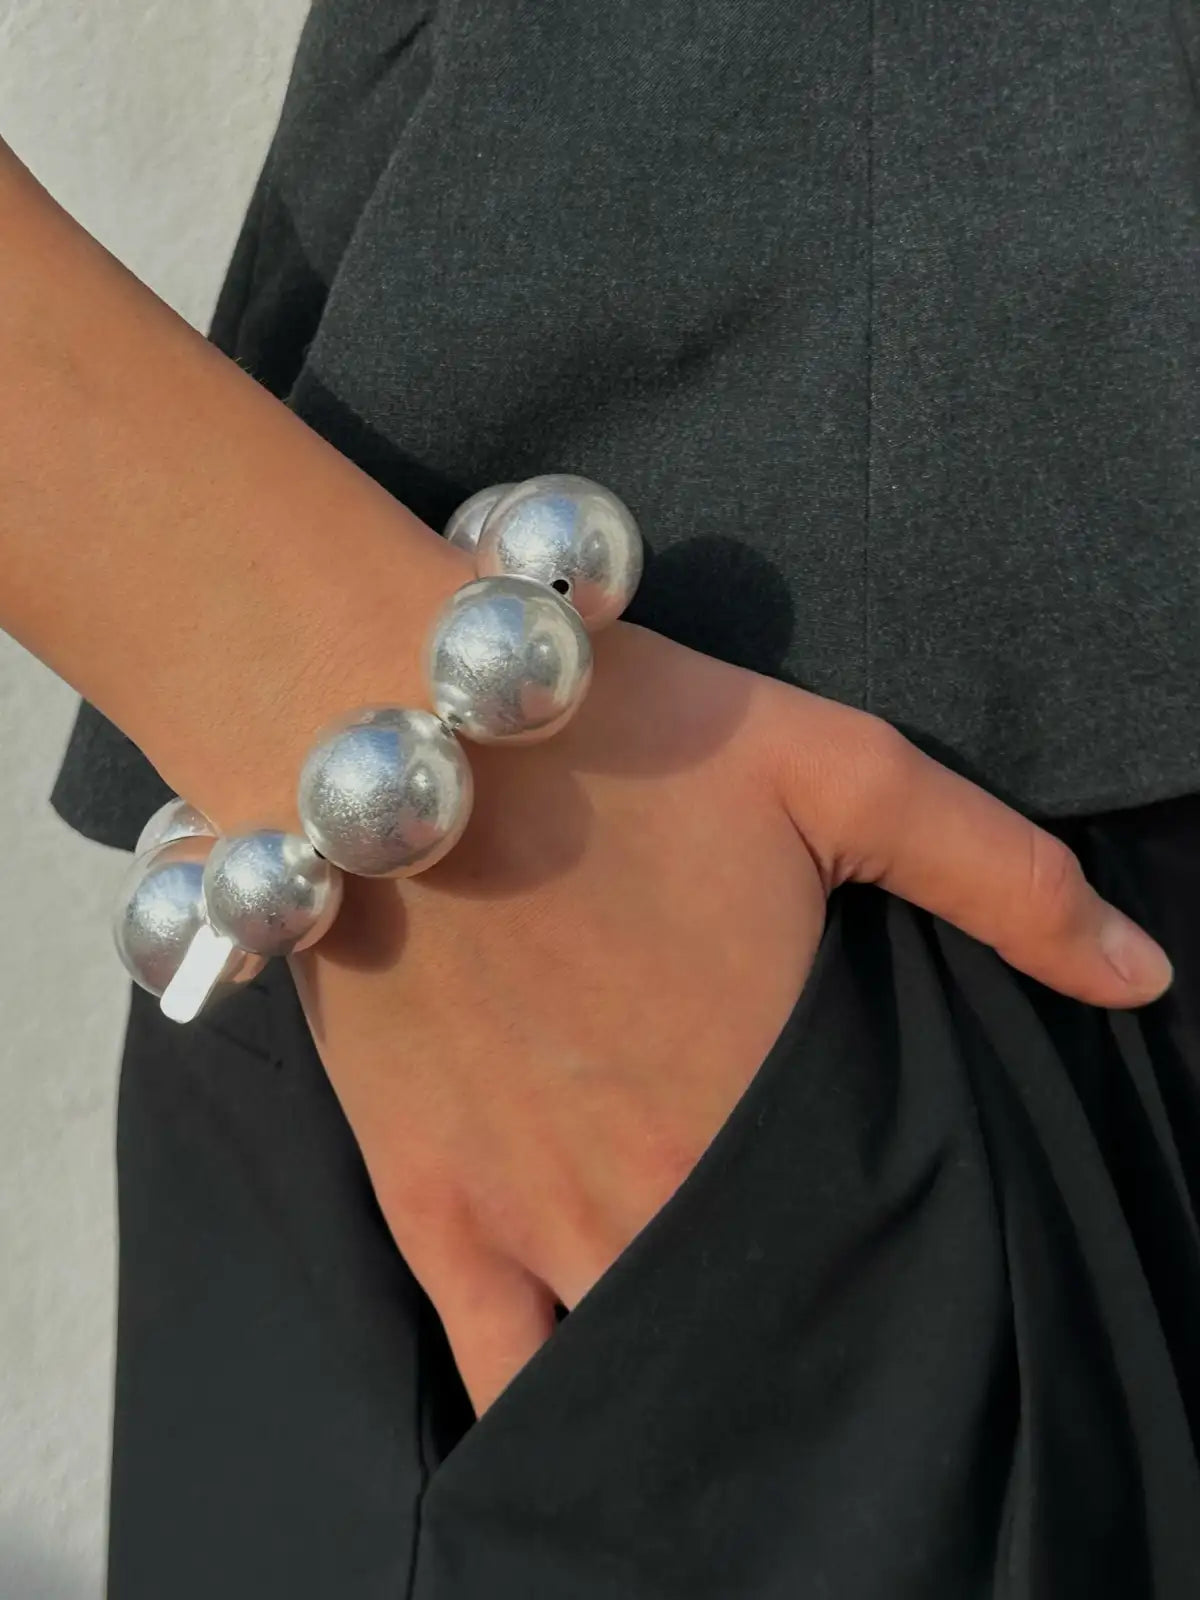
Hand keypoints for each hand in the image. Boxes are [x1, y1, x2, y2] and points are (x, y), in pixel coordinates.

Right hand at [291, 623, 1170, 1415]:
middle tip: (816, 1293)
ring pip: (635, 1365)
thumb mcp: (843, 769)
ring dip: (690, 1376)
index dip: (894, 1268)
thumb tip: (1142, 978)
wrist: (388, 720)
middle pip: (756, 1320)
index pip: (867, 1253)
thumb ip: (1004, 878)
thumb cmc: (627, 737)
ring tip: (728, 1361)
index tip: (901, 1248)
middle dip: (796, 1322)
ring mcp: (525, 1209)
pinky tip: (594, 1408)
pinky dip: (550, 1402)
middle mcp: (648, 1185)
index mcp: (762, 1095)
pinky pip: (493, 1357)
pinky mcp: (425, 1198)